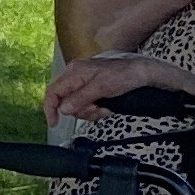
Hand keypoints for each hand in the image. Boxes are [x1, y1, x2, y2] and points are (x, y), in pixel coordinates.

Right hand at [46, 53, 190, 115]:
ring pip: (76, 104)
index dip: (50, 108)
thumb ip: (80, 98)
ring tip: (104, 107)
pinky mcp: (92, 86)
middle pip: (64, 100)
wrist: (143, 72)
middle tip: (95, 110)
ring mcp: (84, 81)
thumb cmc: (125, 75)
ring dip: (90, 110)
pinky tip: (107, 105)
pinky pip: (86, 102)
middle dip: (79, 110)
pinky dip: (96, 108)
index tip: (54, 123)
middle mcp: (76, 74)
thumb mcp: (101, 88)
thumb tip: (63, 109)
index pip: (52, 91)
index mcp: (75, 71)